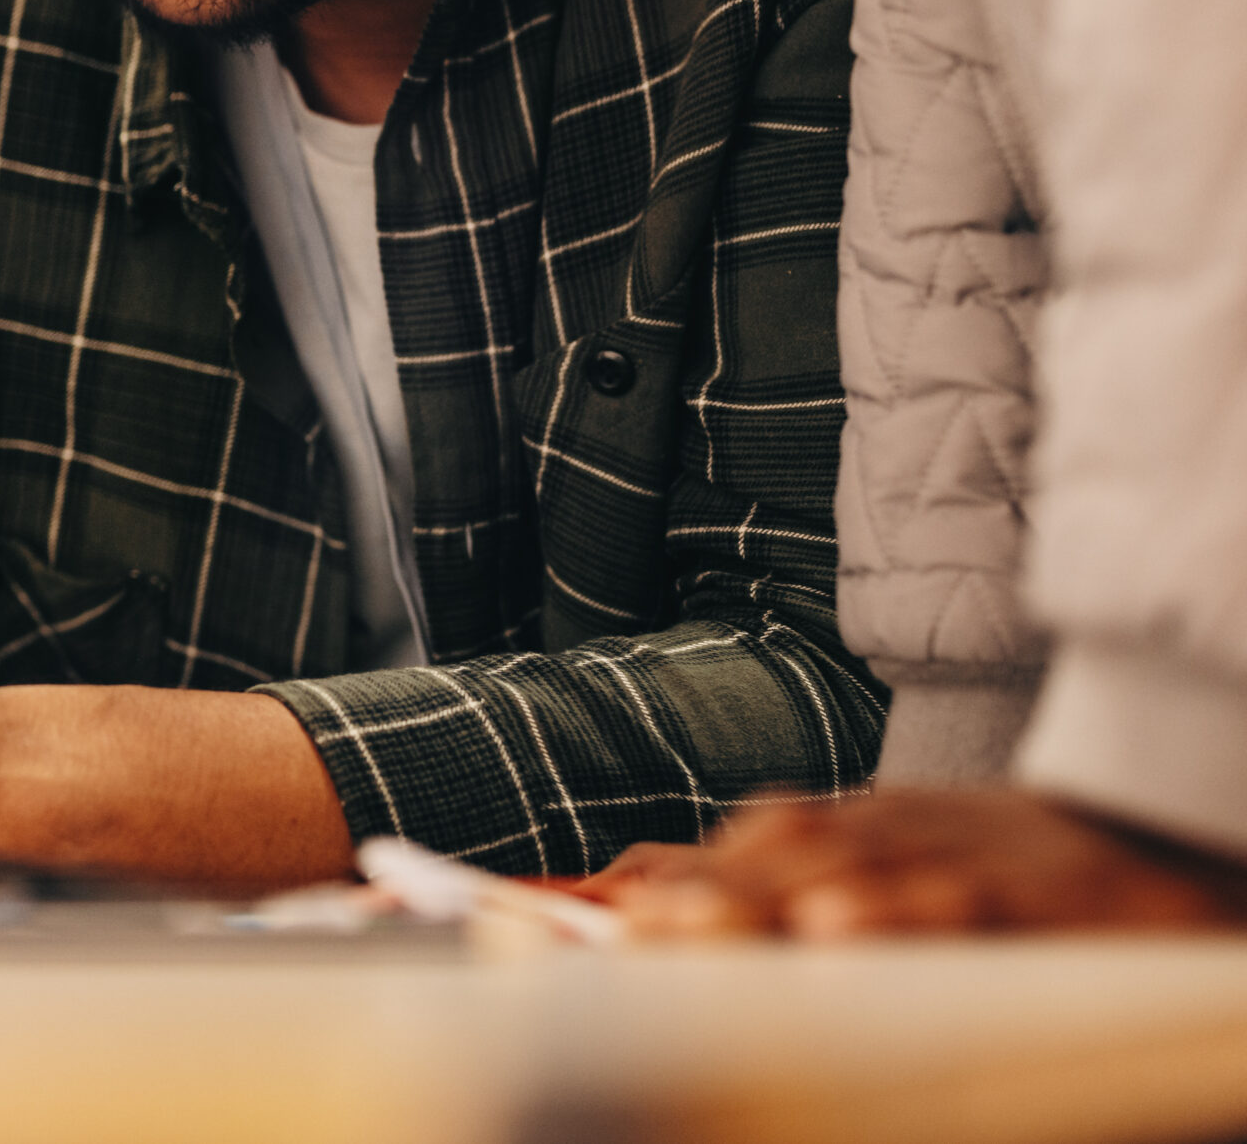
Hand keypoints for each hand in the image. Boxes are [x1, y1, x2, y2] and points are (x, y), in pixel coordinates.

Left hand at [600, 790, 1246, 936]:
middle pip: (784, 854)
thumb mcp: (903, 867)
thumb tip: (654, 900)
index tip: (592, 904)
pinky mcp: (1045, 897)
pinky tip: (835, 926)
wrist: (1165, 844)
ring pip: (855, 869)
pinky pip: (964, 901)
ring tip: (691, 924)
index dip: (672, 870)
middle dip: (699, 888)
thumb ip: (791, 880)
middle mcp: (906, 833)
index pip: (755, 841)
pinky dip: (896, 909)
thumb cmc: (1017, 873)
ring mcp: (973, 858)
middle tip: (622, 923)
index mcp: (869, 830)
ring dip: (763, 895)